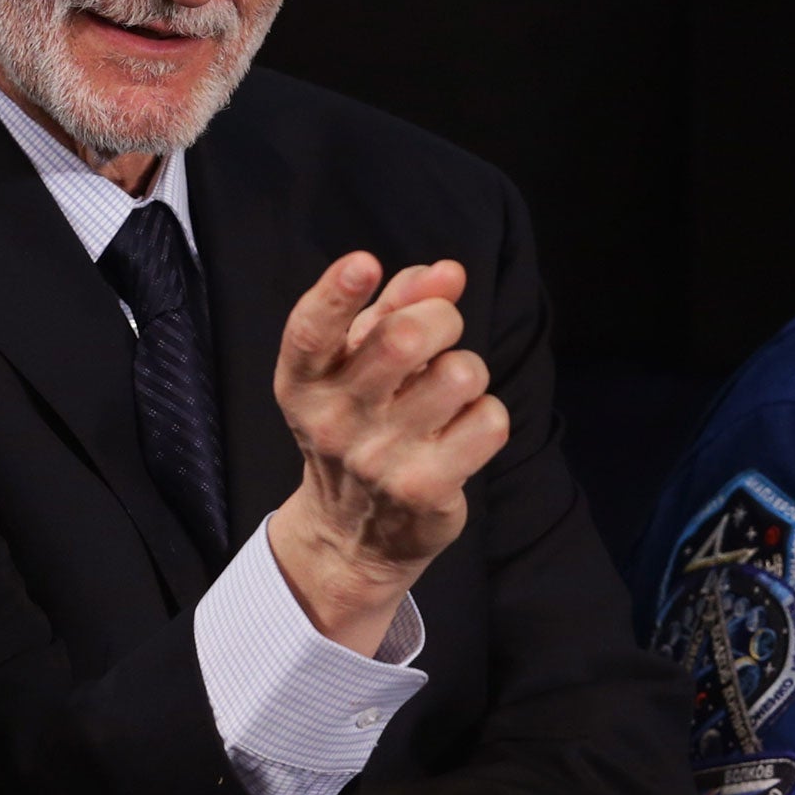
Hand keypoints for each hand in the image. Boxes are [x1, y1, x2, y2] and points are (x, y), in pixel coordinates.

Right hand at [266, 253, 510, 654]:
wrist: (351, 532)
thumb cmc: (358, 423)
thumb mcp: (356, 363)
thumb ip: (395, 306)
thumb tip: (448, 273)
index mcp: (305, 381)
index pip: (311, 332)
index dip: (337, 292)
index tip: (364, 262)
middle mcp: (333, 419)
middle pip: (406, 339)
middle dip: (441, 319)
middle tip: (439, 334)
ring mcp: (379, 458)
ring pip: (461, 375)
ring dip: (467, 373)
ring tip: (447, 395)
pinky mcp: (425, 489)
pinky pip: (490, 420)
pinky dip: (486, 417)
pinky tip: (461, 434)